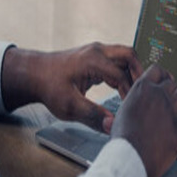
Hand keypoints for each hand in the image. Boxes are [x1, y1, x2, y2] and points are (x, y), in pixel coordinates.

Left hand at [2, 42, 143, 133]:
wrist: (34, 73)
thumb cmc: (49, 87)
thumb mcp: (69, 106)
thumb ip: (92, 115)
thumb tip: (112, 125)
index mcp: (93, 61)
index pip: (121, 76)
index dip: (129, 93)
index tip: (130, 108)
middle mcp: (98, 51)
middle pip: (129, 55)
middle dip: (139, 72)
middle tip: (143, 90)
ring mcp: (97, 51)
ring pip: (124, 54)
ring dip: (132, 70)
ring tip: (135, 89)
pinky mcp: (95, 55)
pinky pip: (116, 58)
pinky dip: (123, 70)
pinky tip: (122, 85)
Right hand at [111, 64, 176, 176]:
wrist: (127, 160)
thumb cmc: (120, 143)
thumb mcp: (118, 119)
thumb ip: (124, 114)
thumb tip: (109, 121)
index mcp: (141, 89)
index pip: (157, 71)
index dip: (164, 76)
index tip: (167, 81)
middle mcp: (157, 95)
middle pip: (173, 85)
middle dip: (173, 92)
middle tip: (174, 101)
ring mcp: (170, 110)